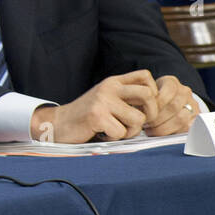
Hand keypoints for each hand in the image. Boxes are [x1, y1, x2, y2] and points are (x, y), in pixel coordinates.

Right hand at [30, 70, 157, 143]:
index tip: (144, 108)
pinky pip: (121, 132)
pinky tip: (102, 135)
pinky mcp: (97, 116)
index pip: (145, 76)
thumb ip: (125, 98)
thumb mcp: (105, 99)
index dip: (153, 93)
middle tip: (139, 124)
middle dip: (151, 114)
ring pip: (138, 119)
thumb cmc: (85, 117)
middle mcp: (109, 88)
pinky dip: (114, 139)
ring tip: (115, 131)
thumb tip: (157, 108)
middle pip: (149, 95)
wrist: (57, 124)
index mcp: (113, 82)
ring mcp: (103, 101)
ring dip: (130, 131)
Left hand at [146, 75, 197, 135]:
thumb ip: (140, 99)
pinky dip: (171, 132)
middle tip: (145, 125)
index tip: (143, 114)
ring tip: (151, 131)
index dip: (154, 105)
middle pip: (172, 106)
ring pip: (180, 118)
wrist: (170, 104)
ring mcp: (192, 104)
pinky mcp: (196, 118)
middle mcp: (184, 91)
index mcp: (170, 82)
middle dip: (156, 119)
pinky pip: (186, 128)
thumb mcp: (145, 94)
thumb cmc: (151, 100)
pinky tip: (161, 133)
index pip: (166, 92)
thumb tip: (131, 112)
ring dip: (163, 128)